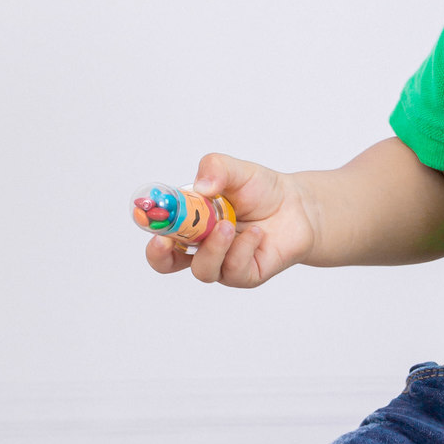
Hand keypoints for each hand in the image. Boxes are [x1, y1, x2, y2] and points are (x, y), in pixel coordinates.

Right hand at [145, 153, 315, 285]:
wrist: (298, 205)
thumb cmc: (261, 190)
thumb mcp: (236, 170)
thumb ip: (215, 169)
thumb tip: (200, 187)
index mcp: (188, 221)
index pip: (158, 230)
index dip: (148, 228)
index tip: (144, 219)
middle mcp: (200, 245)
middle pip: (166, 262)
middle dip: (159, 254)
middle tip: (164, 240)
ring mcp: (222, 263)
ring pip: (203, 270)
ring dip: (211, 248)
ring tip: (227, 225)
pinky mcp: (245, 275)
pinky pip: (235, 271)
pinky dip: (242, 249)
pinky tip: (256, 233)